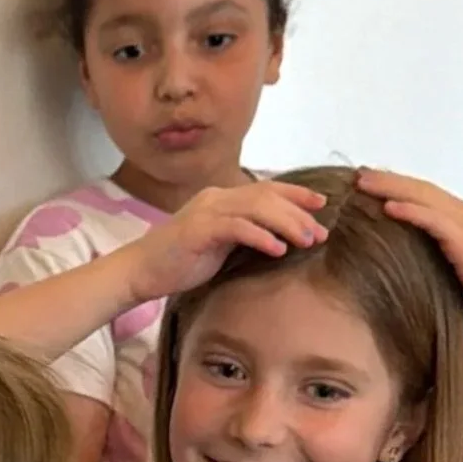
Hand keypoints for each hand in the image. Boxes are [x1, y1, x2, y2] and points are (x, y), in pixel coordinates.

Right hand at [124, 181, 328, 305]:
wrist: (140, 272)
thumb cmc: (179, 263)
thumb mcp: (219, 246)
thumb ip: (244, 237)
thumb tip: (279, 241)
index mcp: (222, 199)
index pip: (266, 189)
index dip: (296, 195)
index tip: (322, 206)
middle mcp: (216, 198)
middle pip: (267, 196)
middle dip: (299, 212)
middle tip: (321, 232)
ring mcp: (206, 211)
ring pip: (257, 208)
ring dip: (287, 223)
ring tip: (307, 241)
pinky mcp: (198, 230)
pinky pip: (237, 228)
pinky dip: (260, 236)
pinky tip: (278, 250)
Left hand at [357, 171, 462, 327]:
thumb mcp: (459, 263)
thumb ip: (440, 251)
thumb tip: (412, 255)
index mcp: (460, 217)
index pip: (423, 194)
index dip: (396, 185)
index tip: (369, 181)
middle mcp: (462, 212)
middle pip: (418, 188)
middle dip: (387, 179)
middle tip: (358, 173)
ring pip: (423, 197)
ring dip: (391, 188)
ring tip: (363, 183)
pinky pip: (433, 220)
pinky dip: (410, 211)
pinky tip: (387, 207)